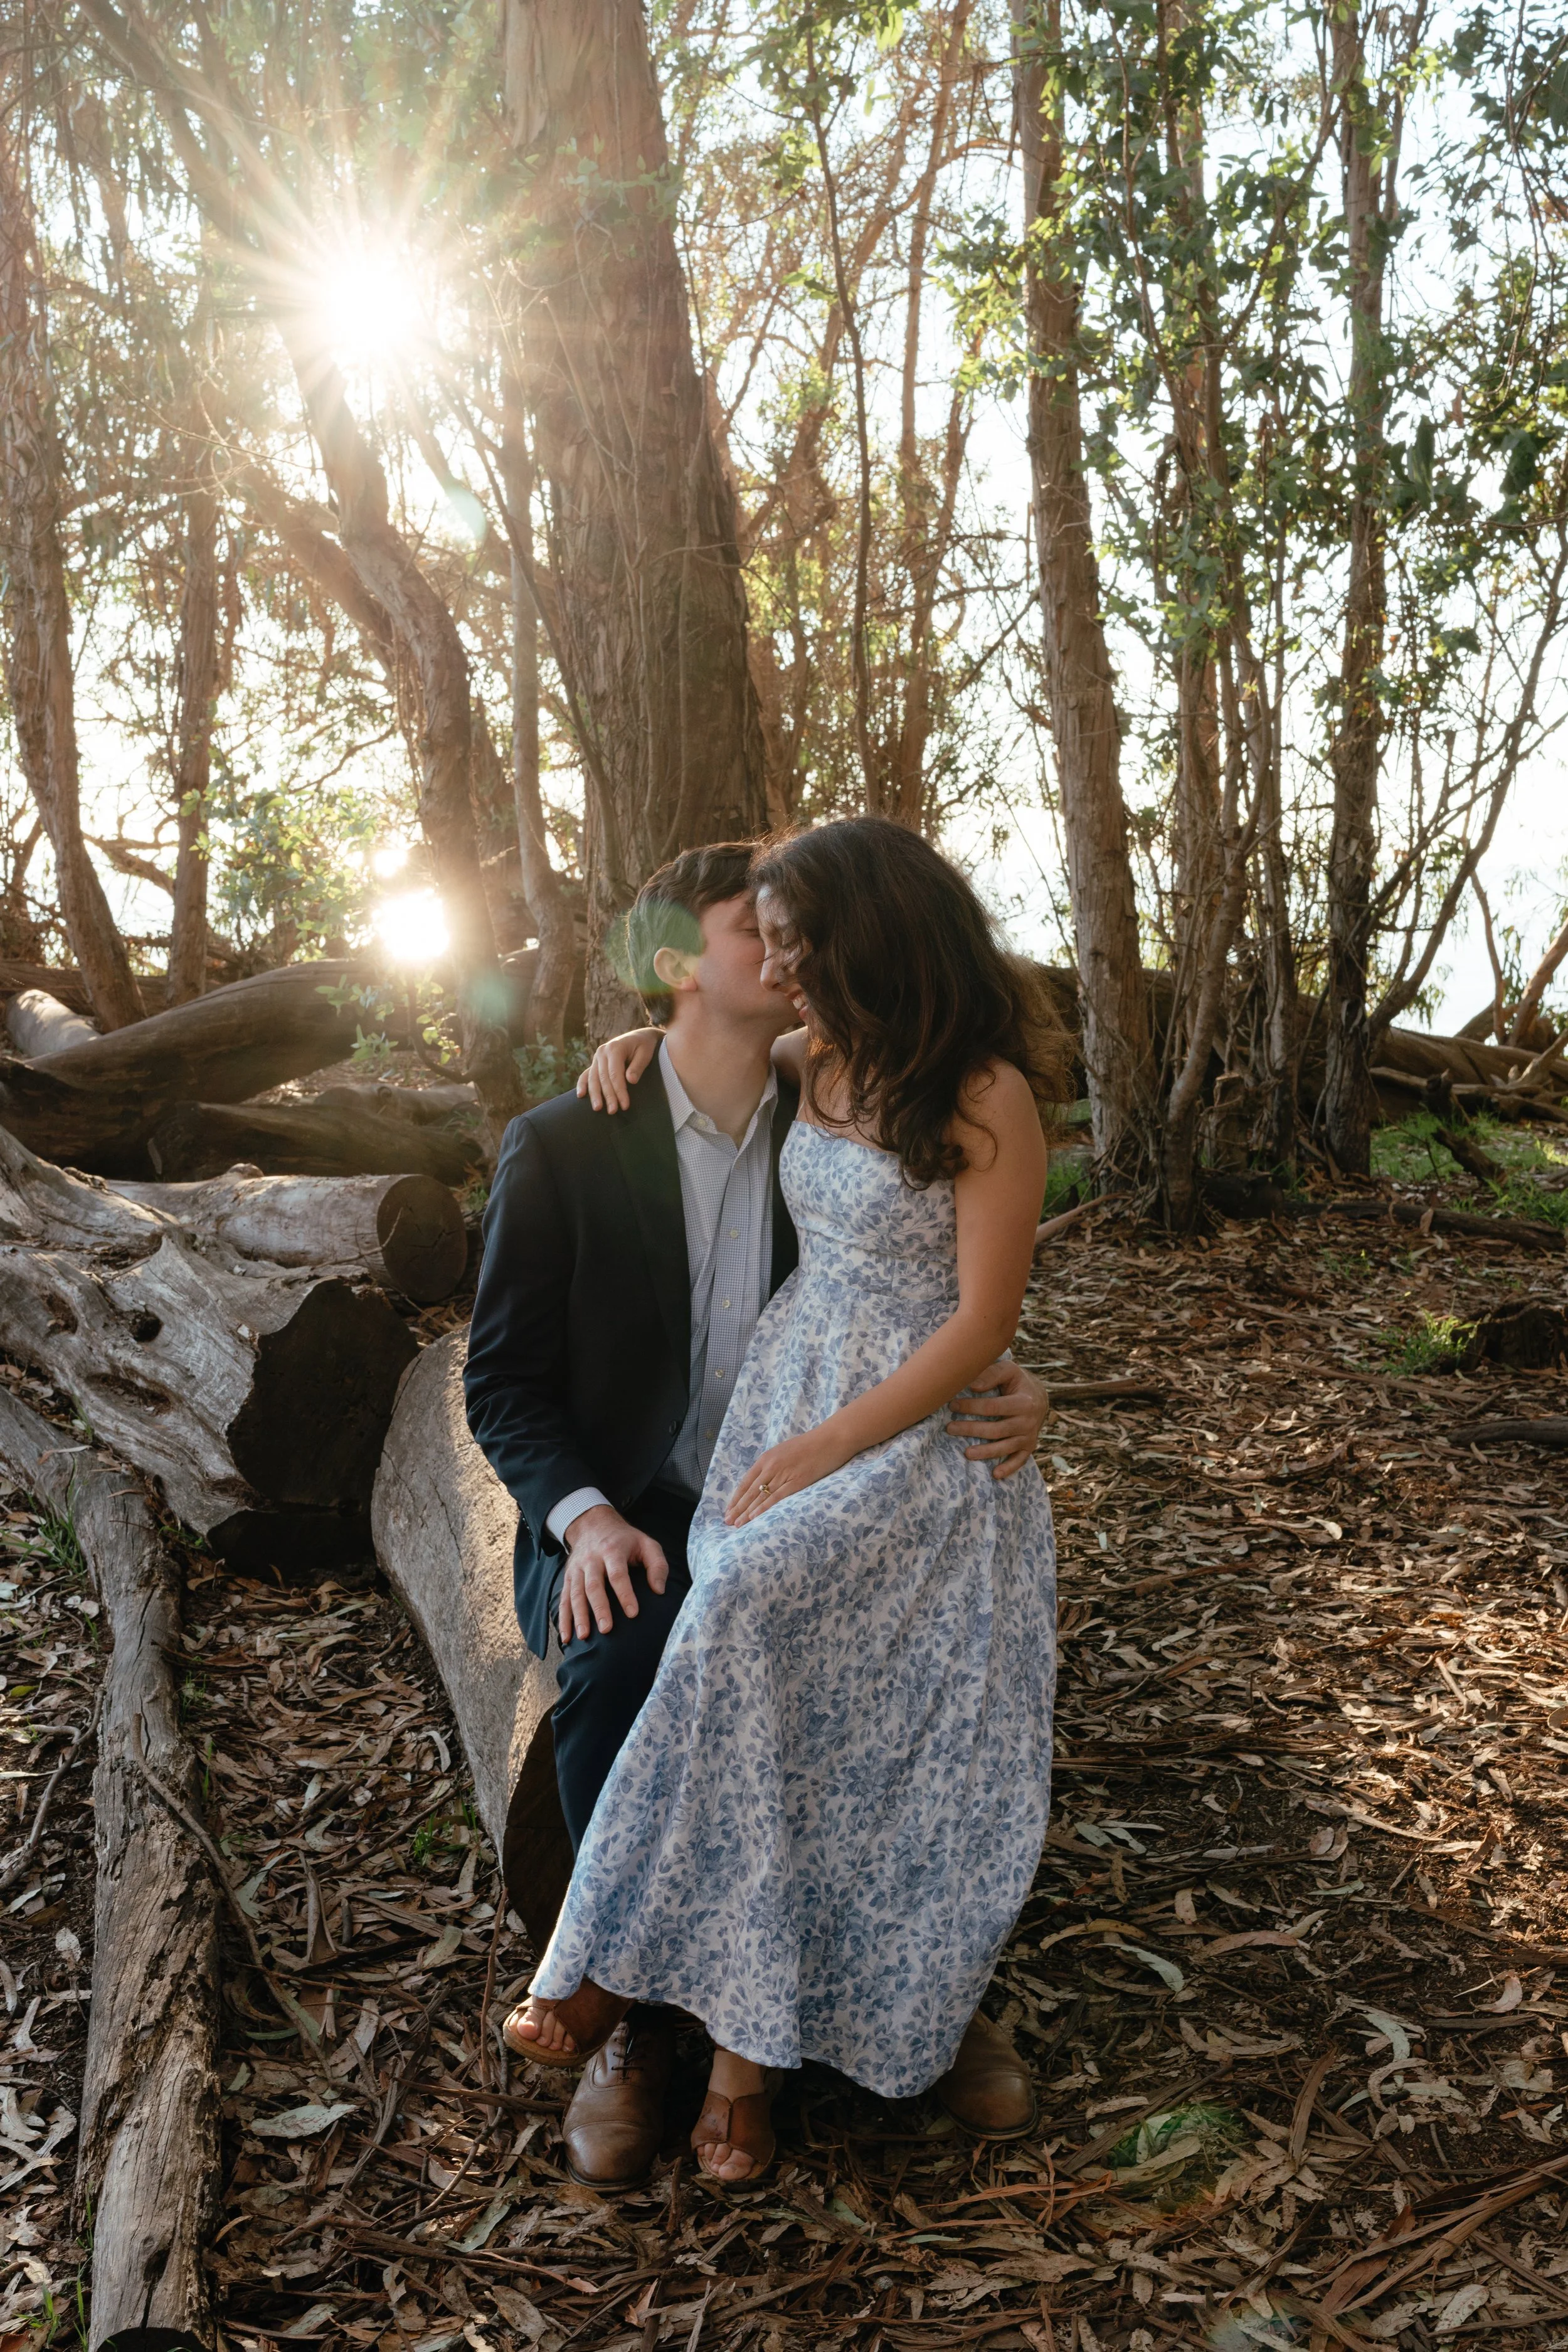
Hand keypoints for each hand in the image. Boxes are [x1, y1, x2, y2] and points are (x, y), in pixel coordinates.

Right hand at [557, 1505, 668, 1641]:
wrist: (593, 1524)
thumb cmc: (625, 1540)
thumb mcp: (646, 1544)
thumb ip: (657, 1565)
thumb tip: (659, 1591)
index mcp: (612, 1550)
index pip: (618, 1574)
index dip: (625, 1594)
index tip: (633, 1614)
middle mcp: (592, 1559)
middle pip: (593, 1585)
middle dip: (599, 1608)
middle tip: (607, 1629)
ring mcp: (577, 1568)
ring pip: (576, 1593)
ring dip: (579, 1615)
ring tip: (584, 1636)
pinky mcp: (568, 1577)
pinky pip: (564, 1598)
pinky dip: (563, 1618)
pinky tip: (567, 1636)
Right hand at [576, 1027, 663, 1112]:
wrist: (639, 1036)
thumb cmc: (645, 1045)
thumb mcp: (645, 1053)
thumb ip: (638, 1066)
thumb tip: (631, 1081)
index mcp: (615, 1048)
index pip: (615, 1074)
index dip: (619, 1091)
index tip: (625, 1105)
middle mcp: (602, 1052)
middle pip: (603, 1078)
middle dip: (608, 1096)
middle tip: (613, 1111)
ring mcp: (597, 1057)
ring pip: (593, 1078)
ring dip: (594, 1094)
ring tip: (597, 1109)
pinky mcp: (596, 1062)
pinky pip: (586, 1074)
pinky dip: (582, 1084)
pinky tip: (580, 1095)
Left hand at [725, 1424, 852, 1525]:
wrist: (830, 1439)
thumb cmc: (810, 1445)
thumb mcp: (784, 1451)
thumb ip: (773, 1465)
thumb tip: (764, 1479)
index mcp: (766, 1458)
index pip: (746, 1482)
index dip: (736, 1497)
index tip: (729, 1509)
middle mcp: (771, 1466)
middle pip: (749, 1491)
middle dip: (737, 1508)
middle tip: (727, 1521)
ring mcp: (783, 1474)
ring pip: (759, 1496)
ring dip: (746, 1512)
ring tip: (737, 1525)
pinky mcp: (796, 1482)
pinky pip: (776, 1497)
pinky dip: (763, 1508)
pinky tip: (754, 1517)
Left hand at [944, 1361, 1046, 1479]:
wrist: (1039, 1397)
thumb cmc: (1017, 1382)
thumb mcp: (1008, 1370)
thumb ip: (991, 1374)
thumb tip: (972, 1385)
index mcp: (1024, 1402)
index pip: (993, 1407)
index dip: (971, 1407)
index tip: (952, 1406)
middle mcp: (1028, 1421)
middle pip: (996, 1429)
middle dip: (971, 1429)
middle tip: (950, 1428)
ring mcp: (1029, 1436)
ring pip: (1005, 1447)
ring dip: (985, 1452)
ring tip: (966, 1453)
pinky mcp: (1029, 1447)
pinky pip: (1019, 1460)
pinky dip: (1009, 1468)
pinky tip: (995, 1474)